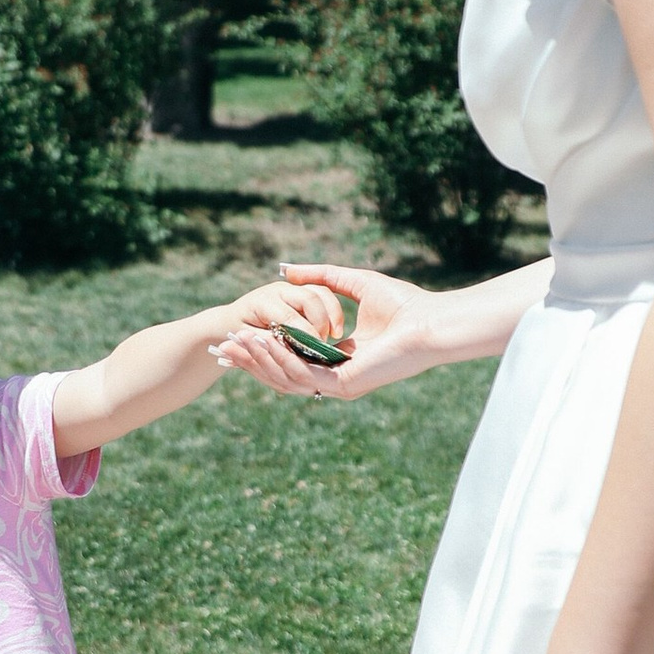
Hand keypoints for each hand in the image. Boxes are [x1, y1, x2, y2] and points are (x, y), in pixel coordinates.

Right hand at [210, 259, 443, 402]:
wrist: (431, 322)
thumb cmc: (404, 303)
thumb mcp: (353, 282)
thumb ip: (321, 276)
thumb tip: (286, 268)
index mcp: (340, 358)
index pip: (293, 356)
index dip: (264, 348)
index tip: (236, 336)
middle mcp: (336, 376)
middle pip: (283, 371)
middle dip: (251, 359)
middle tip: (222, 347)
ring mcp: (339, 385)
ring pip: (287, 377)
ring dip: (258, 360)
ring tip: (234, 343)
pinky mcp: (343, 386)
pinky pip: (302, 375)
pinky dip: (278, 360)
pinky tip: (260, 343)